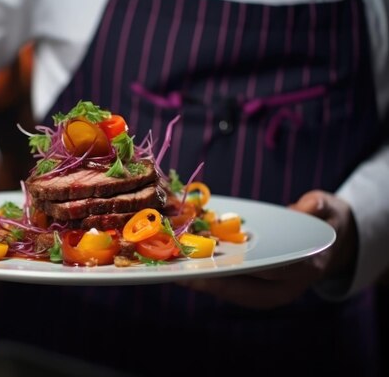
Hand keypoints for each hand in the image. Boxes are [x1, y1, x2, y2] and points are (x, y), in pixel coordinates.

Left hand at [180, 190, 357, 308]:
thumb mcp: (328, 210)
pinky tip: (177, 258)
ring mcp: (263, 288)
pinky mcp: (249, 283)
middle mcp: (279, 286)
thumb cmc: (325, 223)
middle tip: (174, 268)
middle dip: (205, 278)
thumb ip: (319, 207)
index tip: (208, 266)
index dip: (236, 270)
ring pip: (225, 287)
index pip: (266, 273)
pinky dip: (200, 270)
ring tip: (167, 265)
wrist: (327, 242)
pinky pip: (222, 280)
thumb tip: (309, 206)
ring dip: (197, 277)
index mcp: (302, 270)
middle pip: (238, 286)